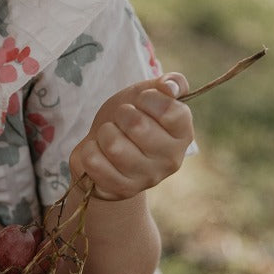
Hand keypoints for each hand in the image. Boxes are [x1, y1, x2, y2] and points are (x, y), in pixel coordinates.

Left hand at [69, 74, 193, 200]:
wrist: (106, 149)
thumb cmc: (130, 118)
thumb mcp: (149, 93)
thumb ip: (169, 83)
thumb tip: (170, 87)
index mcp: (183, 134)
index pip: (170, 111)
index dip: (148, 99)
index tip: (141, 100)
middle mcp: (171, 159)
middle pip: (138, 126)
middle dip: (121, 114)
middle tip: (121, 119)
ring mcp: (147, 178)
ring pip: (113, 145)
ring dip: (104, 133)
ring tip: (109, 135)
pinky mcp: (122, 190)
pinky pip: (94, 162)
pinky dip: (90, 150)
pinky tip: (98, 152)